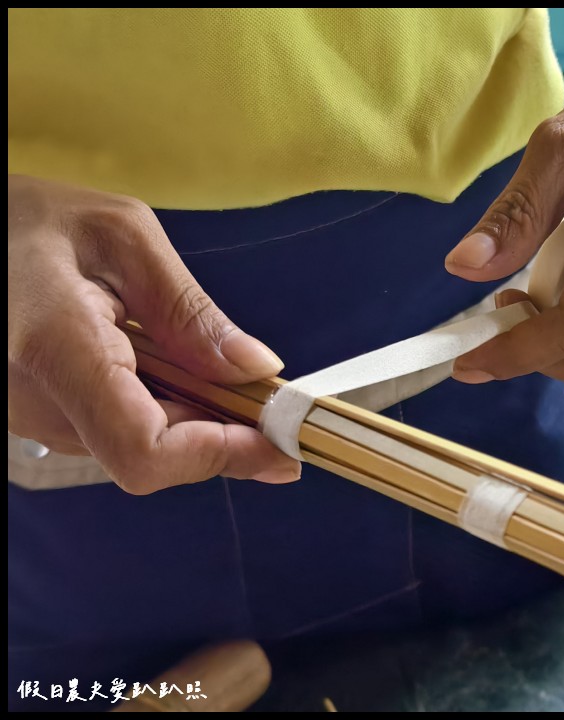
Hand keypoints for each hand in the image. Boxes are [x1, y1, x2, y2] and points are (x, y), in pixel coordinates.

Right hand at [8, 175, 300, 492]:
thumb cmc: (28, 218)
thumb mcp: (122, 236)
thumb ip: (190, 310)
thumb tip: (257, 369)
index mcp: (54, 347)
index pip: (142, 449)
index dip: (217, 456)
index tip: (276, 443)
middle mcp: (30, 399)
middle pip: (149, 454)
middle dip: (218, 433)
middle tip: (269, 400)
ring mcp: (24, 416)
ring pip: (133, 448)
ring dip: (189, 419)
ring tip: (200, 362)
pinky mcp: (31, 416)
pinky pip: (111, 431)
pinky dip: (157, 409)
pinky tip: (161, 366)